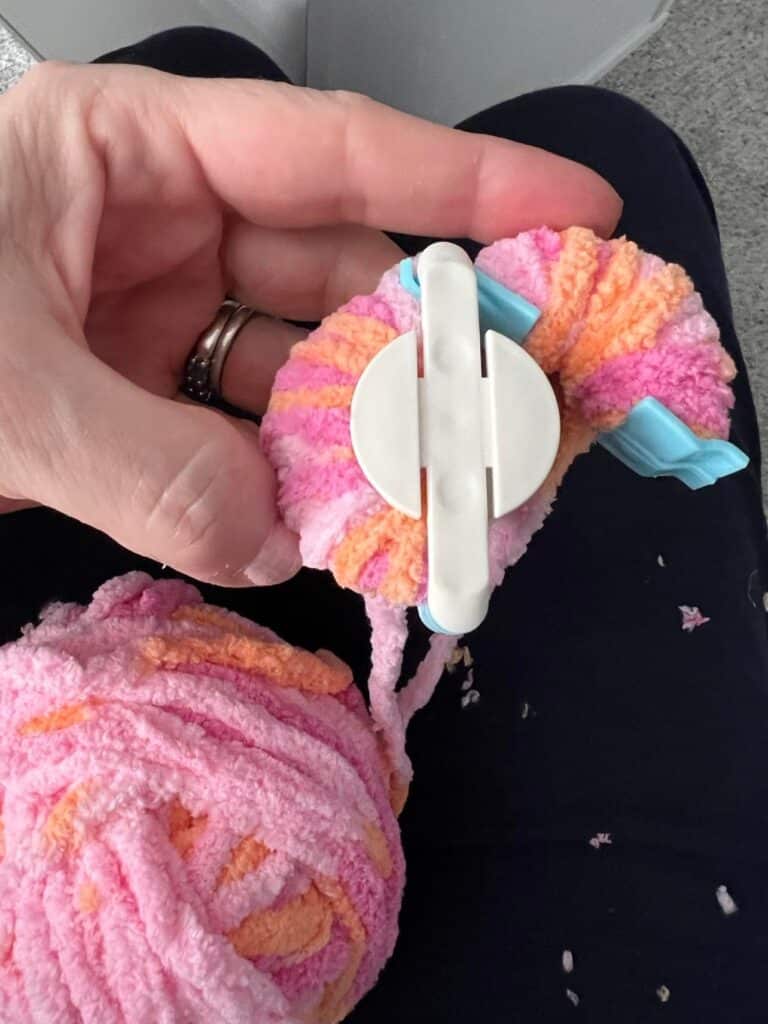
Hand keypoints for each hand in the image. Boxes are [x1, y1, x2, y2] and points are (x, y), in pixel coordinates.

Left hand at [0, 61, 620, 586]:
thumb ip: (139, 462)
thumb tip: (272, 537)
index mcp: (123, 153)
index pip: (329, 150)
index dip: (468, 178)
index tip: (577, 212)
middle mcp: (158, 224)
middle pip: (334, 272)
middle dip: (419, 343)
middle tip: (505, 407)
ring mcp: (154, 316)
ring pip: (297, 367)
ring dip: (356, 432)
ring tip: (421, 489)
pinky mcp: (141, 397)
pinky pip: (244, 431)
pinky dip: (286, 477)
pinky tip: (323, 516)